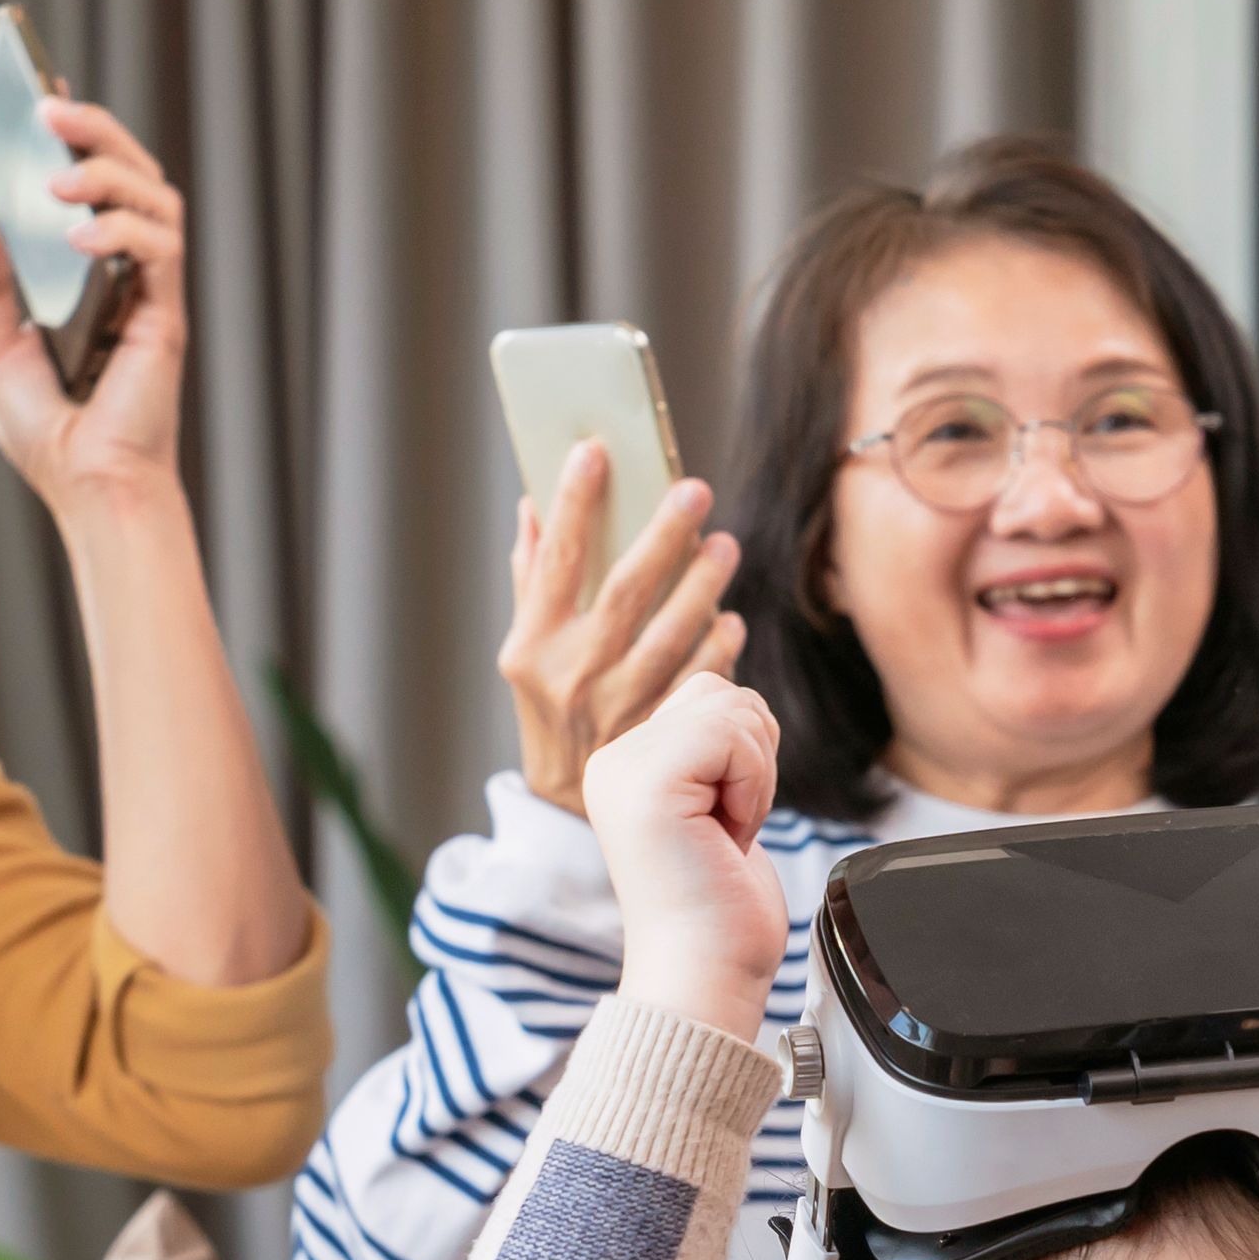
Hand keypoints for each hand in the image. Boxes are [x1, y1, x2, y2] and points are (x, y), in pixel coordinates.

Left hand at [0, 90, 190, 513]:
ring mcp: (149, 288)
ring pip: (154, 195)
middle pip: (130, 169)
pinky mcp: (166, 315)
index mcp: (84, 267)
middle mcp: (124, 268)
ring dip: (109, 173)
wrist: (87, 487)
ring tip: (61, 181)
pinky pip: (160, 248)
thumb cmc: (47, 430)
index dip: (73, 131)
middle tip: (51, 111)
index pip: (87, 180)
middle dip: (94, 131)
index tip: (43, 90)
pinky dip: (123, 231)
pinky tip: (82, 240)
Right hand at [500, 446, 741, 803]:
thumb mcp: (527, 650)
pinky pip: (696, 681)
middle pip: (625, 590)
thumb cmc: (550, 710)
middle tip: (695, 490)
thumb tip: (532, 509)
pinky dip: (718, 649)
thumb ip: (532, 580)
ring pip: (670, 634)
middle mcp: (571, 676)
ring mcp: (617, 709)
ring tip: (724, 546)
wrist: (566, 809)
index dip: (575, 503)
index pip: (556, 561)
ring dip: (702, 586)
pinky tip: (731, 621)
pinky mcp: (657, 736)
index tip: (595, 449)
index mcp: (531, 646)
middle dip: (663, 534)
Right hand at [582, 674, 793, 1038]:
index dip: (746, 757)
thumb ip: (716, 749)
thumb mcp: (718, 806)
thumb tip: (744, 702)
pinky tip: (728, 835)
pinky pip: (733, 734)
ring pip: (732, 708)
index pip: (710, 697)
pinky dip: (753, 786)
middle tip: (728, 830)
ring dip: (755, 776)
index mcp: (626, 766)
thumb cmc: (722, 914)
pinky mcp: (648, 781)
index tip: (725, 825)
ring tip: (725, 833)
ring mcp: (625, 768)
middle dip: (754, 760)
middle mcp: (614, 760)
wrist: (705, 975)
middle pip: (722, 693)